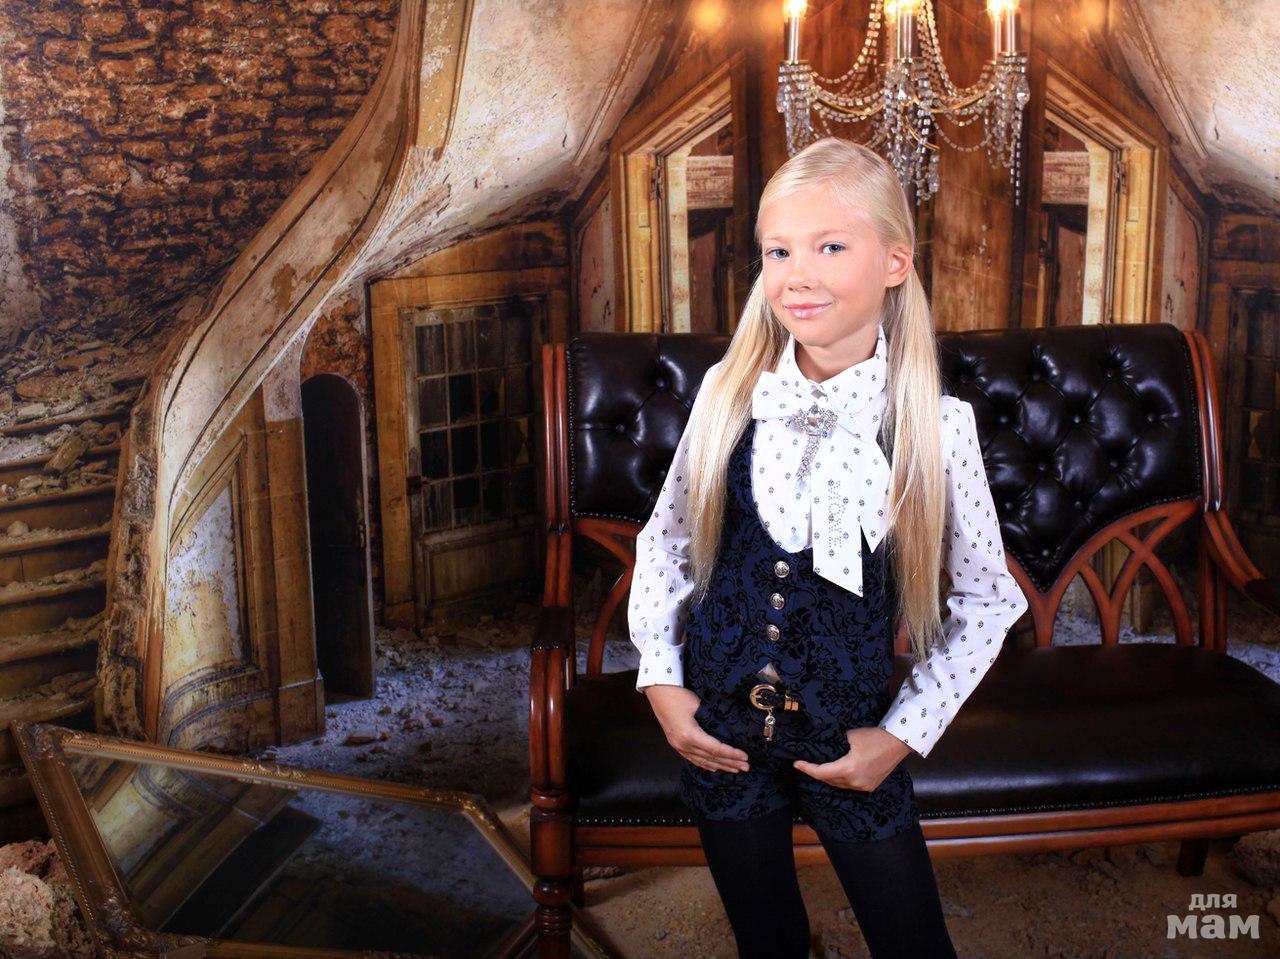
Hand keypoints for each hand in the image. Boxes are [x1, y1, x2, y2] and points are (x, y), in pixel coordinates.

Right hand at [644, 685, 749, 773]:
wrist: (658, 691)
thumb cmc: (677, 694)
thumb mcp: (698, 705)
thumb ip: (712, 719)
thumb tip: (728, 729)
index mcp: (689, 735)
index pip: (716, 749)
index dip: (731, 754)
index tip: (745, 756)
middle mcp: (683, 744)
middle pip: (711, 757)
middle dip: (730, 763)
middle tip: (746, 767)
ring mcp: (678, 745)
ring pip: (702, 760)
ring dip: (720, 766)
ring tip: (734, 769)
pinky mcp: (675, 743)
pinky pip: (692, 758)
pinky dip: (705, 764)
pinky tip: (714, 768)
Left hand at [792, 726, 912, 790]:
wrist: (898, 742)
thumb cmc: (875, 736)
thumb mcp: (850, 736)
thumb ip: (834, 743)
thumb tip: (821, 744)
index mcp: (848, 769)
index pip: (821, 772)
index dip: (806, 768)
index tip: (796, 763)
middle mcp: (855, 782)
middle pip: (828, 780)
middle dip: (816, 772)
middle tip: (805, 764)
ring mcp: (864, 786)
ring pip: (839, 784)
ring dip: (828, 777)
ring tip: (819, 768)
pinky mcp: (870, 786)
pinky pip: (850, 785)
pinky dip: (841, 780)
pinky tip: (836, 772)